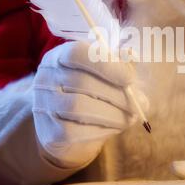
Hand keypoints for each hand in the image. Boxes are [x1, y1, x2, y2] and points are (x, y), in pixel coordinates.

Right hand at [33, 41, 146, 167]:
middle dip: (116, 94)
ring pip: (78, 107)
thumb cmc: (92, 91)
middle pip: (80, 82)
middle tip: (142, 104)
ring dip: (112, 114)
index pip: (76, 53)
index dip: (104, 64)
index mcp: (60, 56)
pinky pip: (74, 131)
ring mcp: (43, 105)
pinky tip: (114, 128)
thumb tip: (131, 55)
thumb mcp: (105, 73)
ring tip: (131, 118)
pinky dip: (101, 130)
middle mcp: (46, 78)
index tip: (129, 78)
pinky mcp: (48, 131)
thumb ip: (118, 63)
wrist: (68, 125)